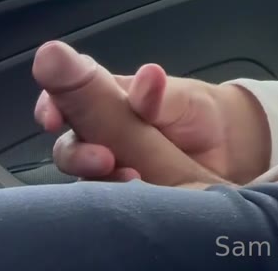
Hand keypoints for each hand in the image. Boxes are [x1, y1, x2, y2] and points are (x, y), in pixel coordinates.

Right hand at [33, 41, 269, 184]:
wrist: (226, 146)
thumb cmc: (194, 109)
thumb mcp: (178, 96)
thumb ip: (155, 92)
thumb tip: (147, 75)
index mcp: (108, 97)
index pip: (66, 95)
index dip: (51, 103)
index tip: (51, 117)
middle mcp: (101, 132)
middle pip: (69, 144)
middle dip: (76, 153)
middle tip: (103, 158)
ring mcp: (111, 166)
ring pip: (83, 178)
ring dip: (98, 181)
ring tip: (131, 179)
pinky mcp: (125, 197)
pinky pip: (107, 202)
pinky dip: (117, 202)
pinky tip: (137, 197)